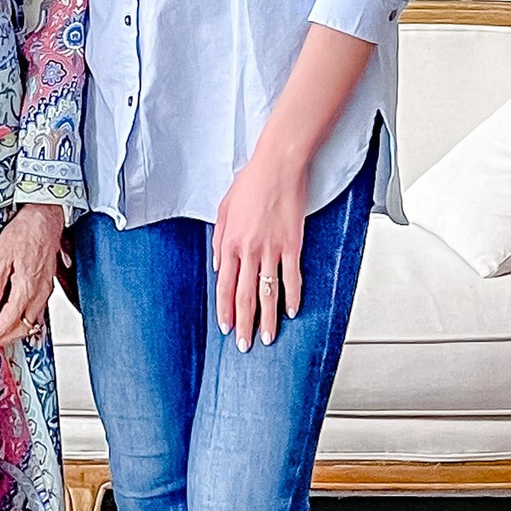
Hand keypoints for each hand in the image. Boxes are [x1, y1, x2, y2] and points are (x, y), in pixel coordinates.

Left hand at [0, 203, 65, 350]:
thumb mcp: (1, 257)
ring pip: (31, 324)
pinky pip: (37, 313)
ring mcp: (46, 290)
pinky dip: (23, 322)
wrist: (46, 216)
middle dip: (1, 339)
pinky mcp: (47, 285)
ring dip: (13, 333)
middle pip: (22, 329)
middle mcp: (40, 293)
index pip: (8, 322)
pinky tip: (13, 320)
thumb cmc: (25, 230)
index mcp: (27, 287)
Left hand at [212, 139, 306, 349]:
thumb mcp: (223, 209)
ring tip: (267, 338)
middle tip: (244, 344)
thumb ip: (219, 241)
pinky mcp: (292, 244)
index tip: (226, 327)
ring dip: (267, 319)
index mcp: (230, 243)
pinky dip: (292, 296)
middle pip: (244, 296)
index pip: (225, 285)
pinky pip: (292, 277)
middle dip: (243, 323)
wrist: (277, 166)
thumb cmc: (251, 183)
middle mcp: (249, 250)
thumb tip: (218, 267)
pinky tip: (292, 312)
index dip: (225, 309)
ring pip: (268, 292)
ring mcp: (272, 249)